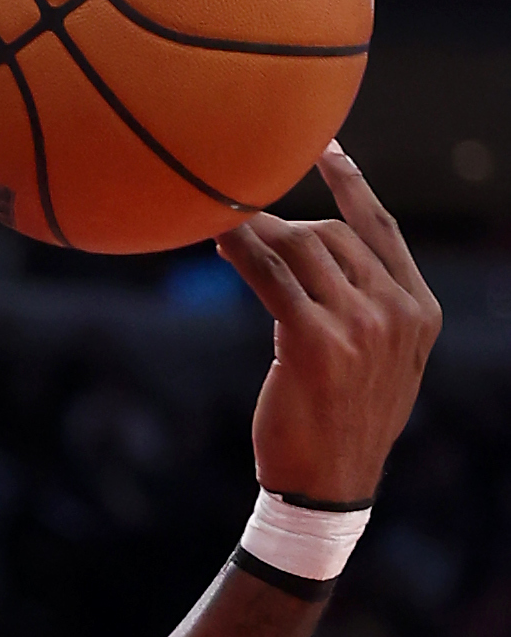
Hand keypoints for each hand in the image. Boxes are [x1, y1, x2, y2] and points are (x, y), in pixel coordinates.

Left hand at [218, 145, 440, 501]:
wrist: (329, 488)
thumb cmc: (342, 428)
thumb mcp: (379, 366)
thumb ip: (370, 316)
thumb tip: (332, 274)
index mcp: (419, 310)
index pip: (382, 229)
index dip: (351, 184)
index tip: (326, 148)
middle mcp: (396, 309)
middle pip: (334, 235)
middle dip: (282, 224)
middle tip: (239, 223)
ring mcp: (360, 324)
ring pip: (302, 249)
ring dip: (256, 230)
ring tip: (218, 218)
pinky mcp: (315, 342)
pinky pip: (273, 281)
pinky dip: (243, 253)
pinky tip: (218, 238)